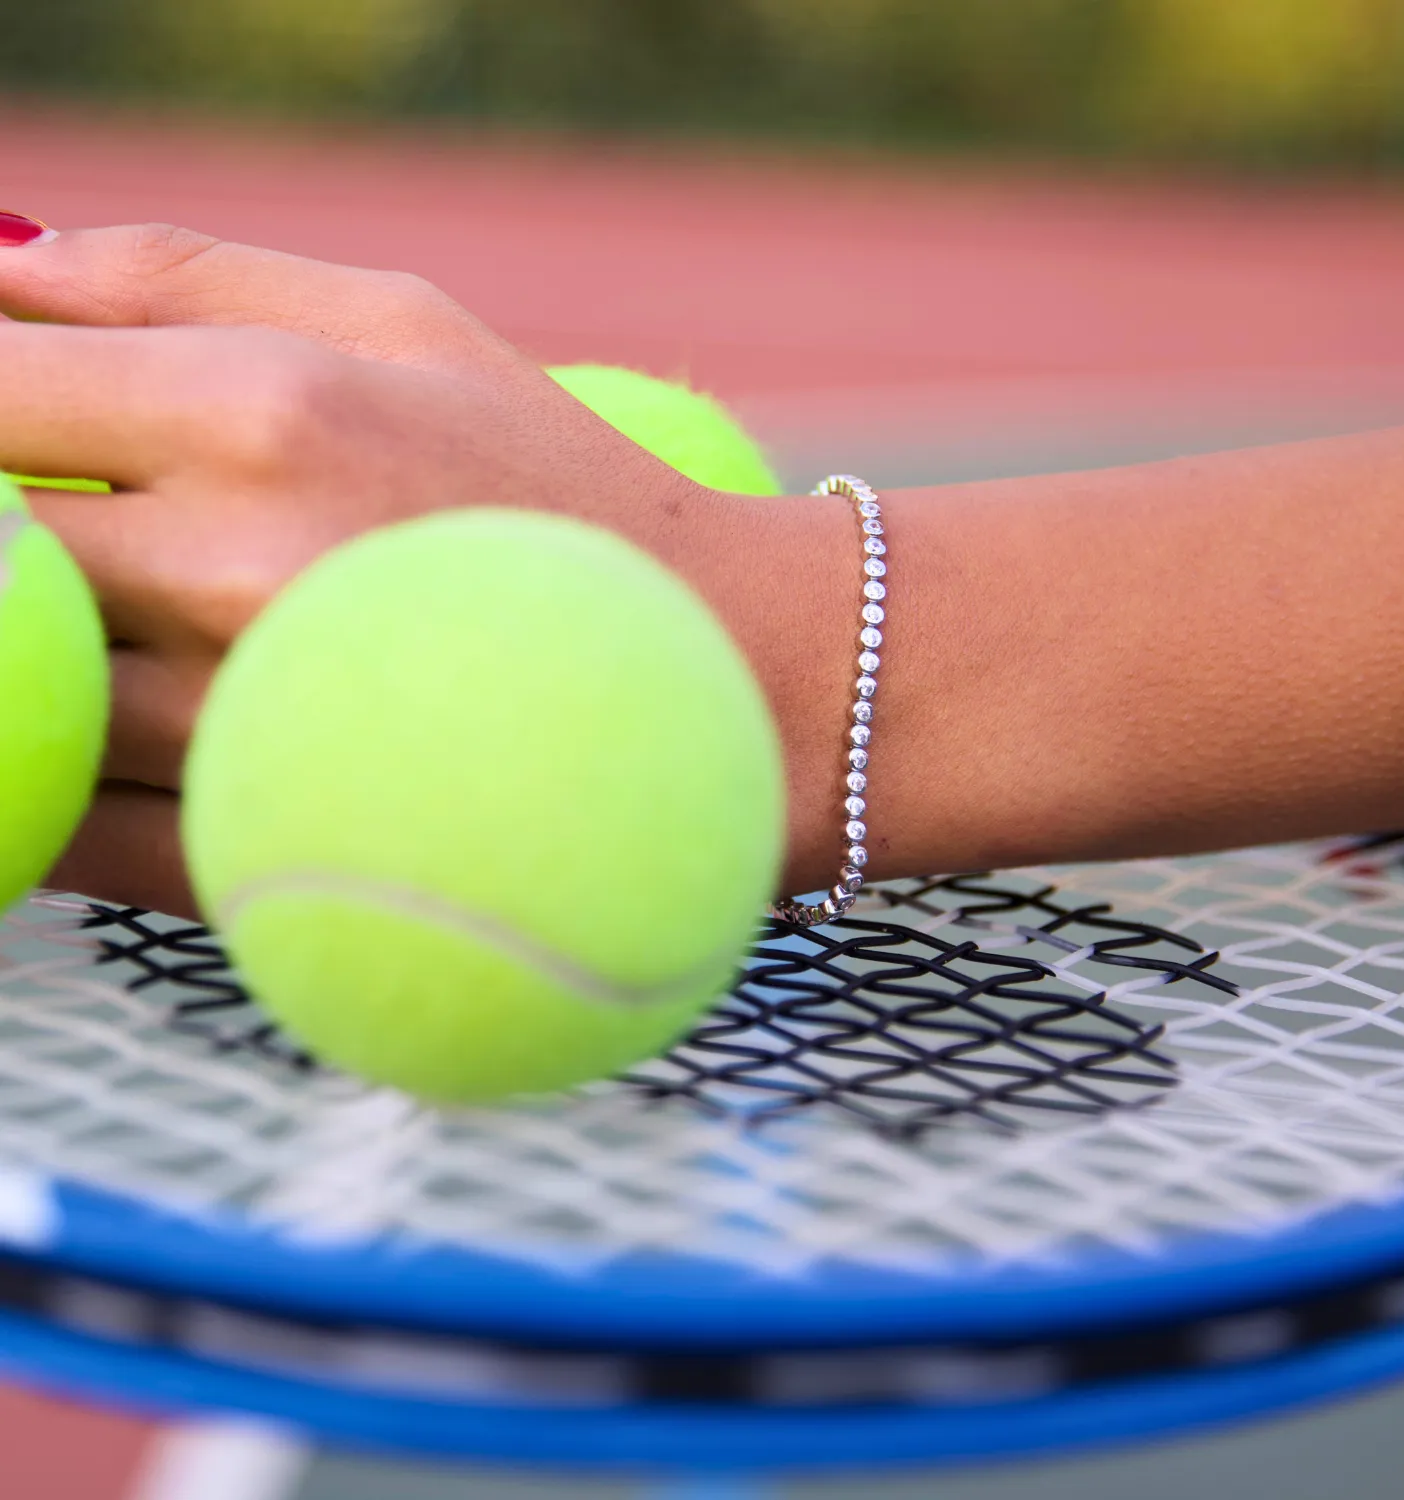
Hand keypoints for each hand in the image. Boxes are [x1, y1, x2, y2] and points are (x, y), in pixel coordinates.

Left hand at [0, 225, 837, 916]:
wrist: (723, 678)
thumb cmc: (562, 487)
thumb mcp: (408, 326)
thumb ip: (186, 275)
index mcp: (265, 405)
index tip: (29, 440)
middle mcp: (242, 562)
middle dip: (15, 541)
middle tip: (111, 546)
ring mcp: (255, 724)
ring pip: (19, 694)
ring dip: (41, 660)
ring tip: (160, 631)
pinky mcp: (272, 850)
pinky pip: (72, 837)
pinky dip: (56, 793)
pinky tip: (126, 745)